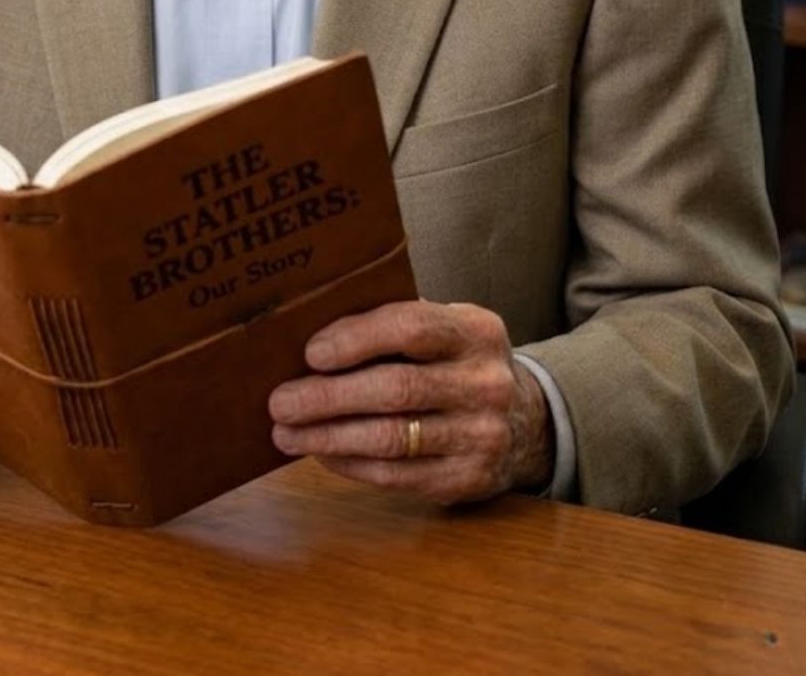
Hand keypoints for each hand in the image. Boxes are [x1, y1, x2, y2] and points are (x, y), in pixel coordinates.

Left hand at [269, 300, 552, 504]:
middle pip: (396, 389)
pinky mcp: (468, 480)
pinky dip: (350, 463)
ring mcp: (481, 436)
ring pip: (391, 439)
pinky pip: (396, 475)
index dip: (356, 339)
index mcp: (477, 331)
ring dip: (328, 436)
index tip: (310, 352)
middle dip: (328, 396)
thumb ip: (395, 325)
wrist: (525, 422)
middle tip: (279, 401)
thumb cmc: (457, 364)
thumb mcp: (447, 329)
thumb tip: (310, 335)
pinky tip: (322, 451)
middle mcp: (486, 383)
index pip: (411, 328)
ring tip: (286, 432)